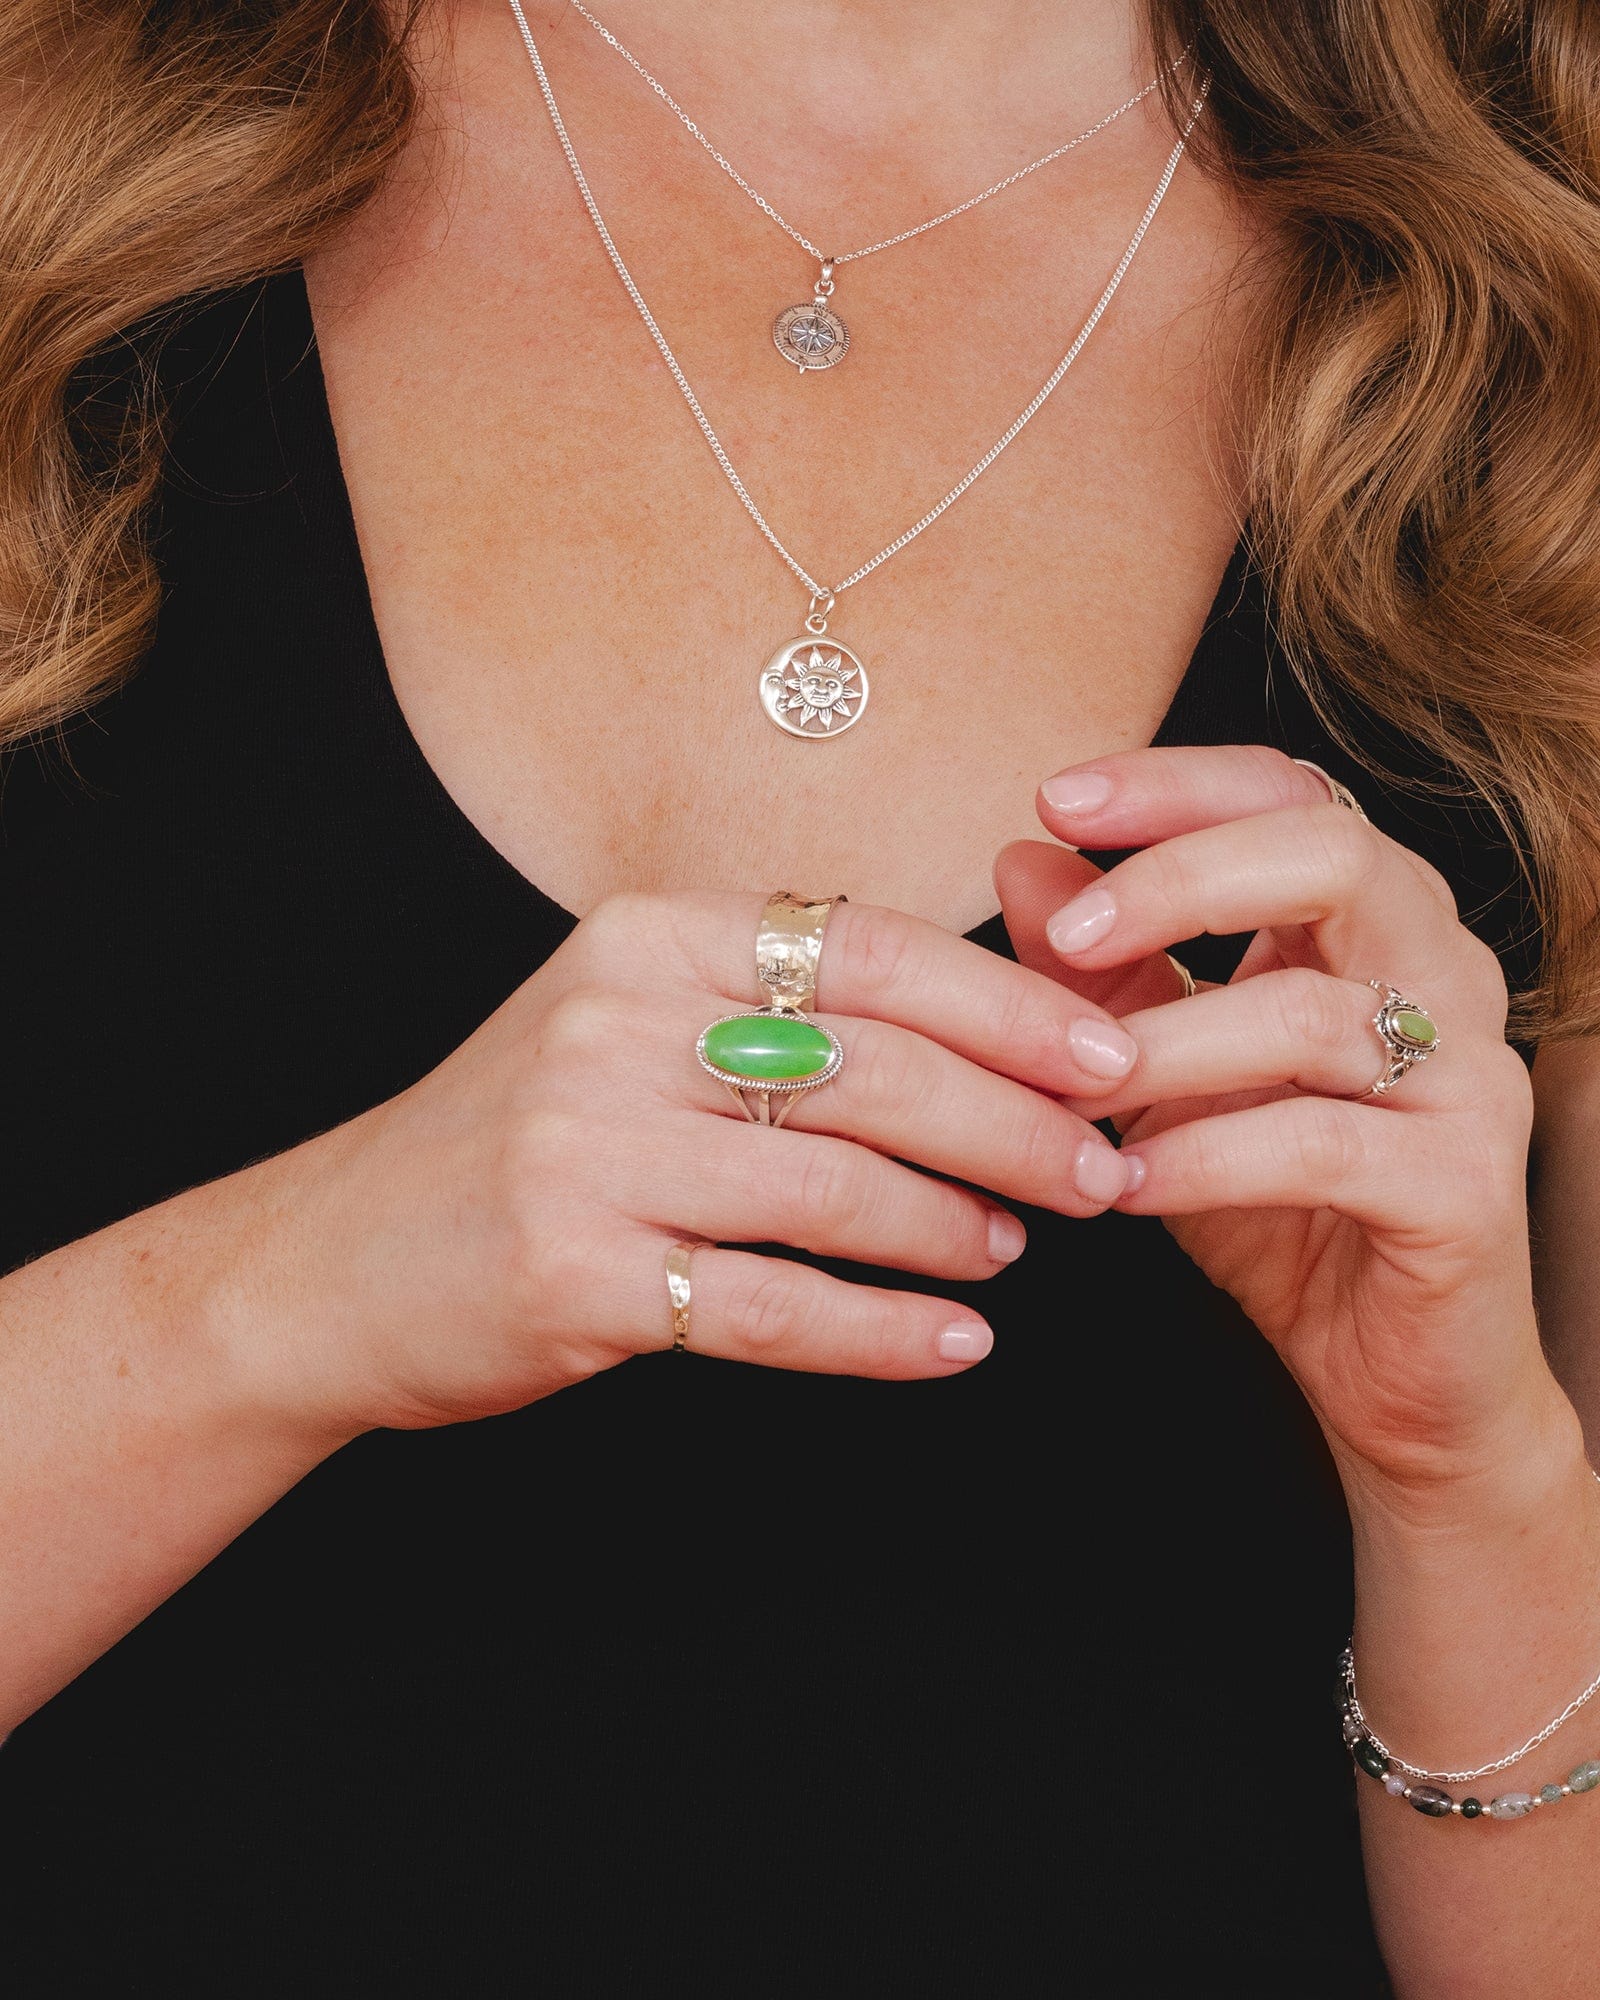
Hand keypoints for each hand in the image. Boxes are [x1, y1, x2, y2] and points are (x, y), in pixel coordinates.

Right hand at [223, 890, 1141, 1435]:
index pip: (870, 951)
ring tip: (1020, 1246)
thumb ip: (773, 1006)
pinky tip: (951, 1345)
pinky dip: (881, 1331)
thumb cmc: (522, 1135)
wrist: (336, 1261)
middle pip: (872, 1068)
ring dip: (958, 1224)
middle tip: (1103, 1170)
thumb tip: (987, 1025)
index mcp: (645, 938)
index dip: (1008, 1005)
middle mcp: (613, 1024)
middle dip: (1016, 1123)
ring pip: (835, 1186)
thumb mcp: (626, 1023)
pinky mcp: (573, 1274)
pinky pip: (773, 1306)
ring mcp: (586, 1149)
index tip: (1108, 1055)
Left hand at [996, 744, 1577, 1509]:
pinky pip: (1324, 1145)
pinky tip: (1128, 1182)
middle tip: (1069, 934)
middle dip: (1181, 880)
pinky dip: (1207, 1158)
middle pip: (1335, 855)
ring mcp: (1469, 1077)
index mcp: (1375, 922)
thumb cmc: (1279, 1207)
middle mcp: (1443, 974)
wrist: (1394, 1373)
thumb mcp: (1169, 1074)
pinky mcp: (1467, 1186)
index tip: (1056, 801)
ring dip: (1169, 1049)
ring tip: (1073, 1092)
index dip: (1175, 784)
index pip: (1291, 792)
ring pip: (1315, 1013)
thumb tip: (1020, 859)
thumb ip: (1107, 972)